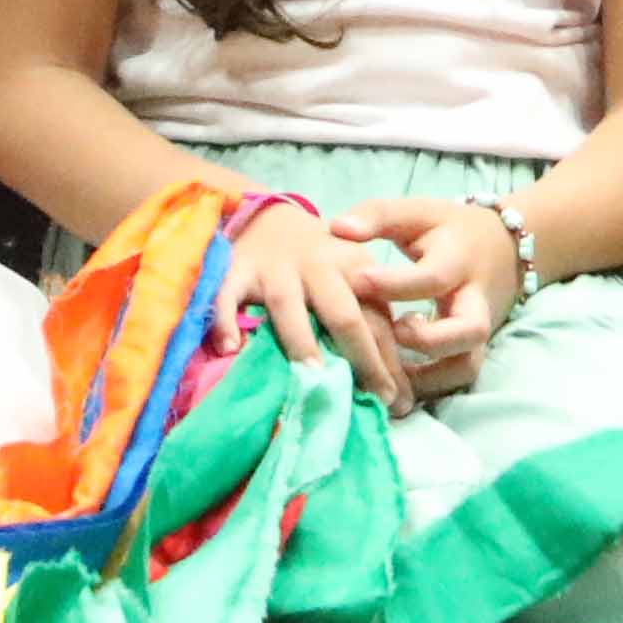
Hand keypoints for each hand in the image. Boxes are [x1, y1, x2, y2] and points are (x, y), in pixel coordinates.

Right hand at [216, 193, 409, 405]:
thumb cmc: (322, 265)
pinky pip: (228, 294)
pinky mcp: (238, 269)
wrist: (272, 219)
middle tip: (367, 397)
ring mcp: (277, 268)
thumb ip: (372, 325)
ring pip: (289, 303)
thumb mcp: (355, 282)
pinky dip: (226, 318)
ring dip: (300, 339)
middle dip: (358, 354)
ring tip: (310, 374)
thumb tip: (392, 394)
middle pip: (343, 313)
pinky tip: (229, 348)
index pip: (377, 322)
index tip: (396, 403)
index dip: (388, 363)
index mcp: (356, 271)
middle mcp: (320, 267)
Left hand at [332, 197, 522, 400]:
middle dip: (428, 341)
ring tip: (388, 366)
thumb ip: (377, 216)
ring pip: (467, 365)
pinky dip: (428, 386)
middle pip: (470, 330)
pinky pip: (457, 377)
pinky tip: (395, 378)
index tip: (357, 282)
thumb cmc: (449, 230)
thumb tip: (337, 228)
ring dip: (428, 376)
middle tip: (391, 332)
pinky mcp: (474, 348)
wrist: (504, 246)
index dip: (395, 284)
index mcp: (458, 261)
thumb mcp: (417, 213)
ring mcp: (479, 328)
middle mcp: (475, 300)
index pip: (433, 277)